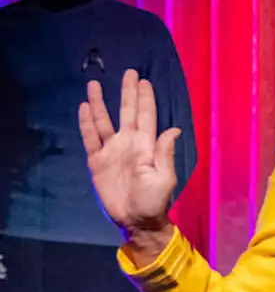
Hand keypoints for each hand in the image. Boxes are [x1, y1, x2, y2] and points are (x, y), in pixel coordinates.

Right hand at [78, 69, 180, 240]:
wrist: (135, 219)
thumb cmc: (154, 200)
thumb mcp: (164, 177)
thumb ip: (165, 153)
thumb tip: (174, 129)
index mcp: (147, 146)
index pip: (146, 116)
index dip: (145, 99)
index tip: (144, 81)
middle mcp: (129, 143)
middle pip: (126, 112)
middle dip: (127, 93)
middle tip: (129, 72)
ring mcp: (112, 150)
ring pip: (104, 121)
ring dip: (100, 103)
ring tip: (94, 84)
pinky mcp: (97, 161)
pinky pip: (90, 138)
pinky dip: (86, 123)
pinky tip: (84, 108)